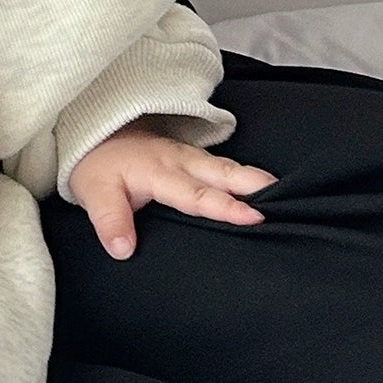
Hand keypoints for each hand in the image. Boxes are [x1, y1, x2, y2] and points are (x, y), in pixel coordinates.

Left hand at [67, 118, 276, 259]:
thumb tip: (123, 250)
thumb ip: (110, 220)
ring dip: (256, 179)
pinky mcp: (191, 157)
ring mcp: (188, 156)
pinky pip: (223, 165)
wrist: (91, 132)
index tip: (253, 217)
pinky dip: (246, 175)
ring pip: (227, 167)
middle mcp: (179, 161)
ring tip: (290, 194)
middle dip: (256, 185)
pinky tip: (267, 189)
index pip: (195, 194)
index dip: (224, 206)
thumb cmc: (96, 165)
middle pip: (223, 173)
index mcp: (157, 172)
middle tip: (291, 200)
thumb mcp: (93, 193)